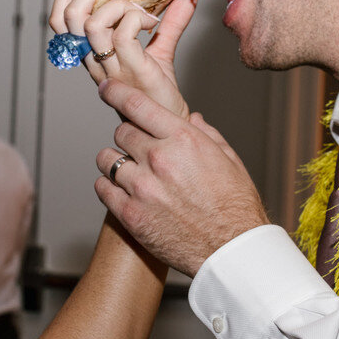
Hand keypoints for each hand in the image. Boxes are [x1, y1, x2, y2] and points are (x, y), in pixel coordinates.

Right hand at [49, 0, 195, 117]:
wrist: (169, 125)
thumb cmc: (156, 93)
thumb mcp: (160, 49)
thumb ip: (172, 20)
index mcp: (93, 53)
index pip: (60, 20)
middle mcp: (96, 60)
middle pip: (70, 17)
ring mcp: (112, 67)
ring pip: (92, 24)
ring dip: (117, 5)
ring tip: (140, 10)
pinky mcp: (133, 71)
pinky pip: (123, 36)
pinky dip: (137, 19)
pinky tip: (152, 24)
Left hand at [92, 78, 269, 276]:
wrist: (231, 250)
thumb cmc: (235, 206)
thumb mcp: (229, 160)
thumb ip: (206, 135)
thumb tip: (193, 119)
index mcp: (184, 139)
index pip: (136, 104)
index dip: (115, 91)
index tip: (106, 88)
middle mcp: (159, 159)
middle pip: (121, 131)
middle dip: (128, 136)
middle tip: (138, 148)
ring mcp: (142, 187)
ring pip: (107, 159)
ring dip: (115, 162)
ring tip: (128, 171)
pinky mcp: (130, 215)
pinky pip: (103, 188)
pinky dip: (109, 187)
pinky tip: (121, 191)